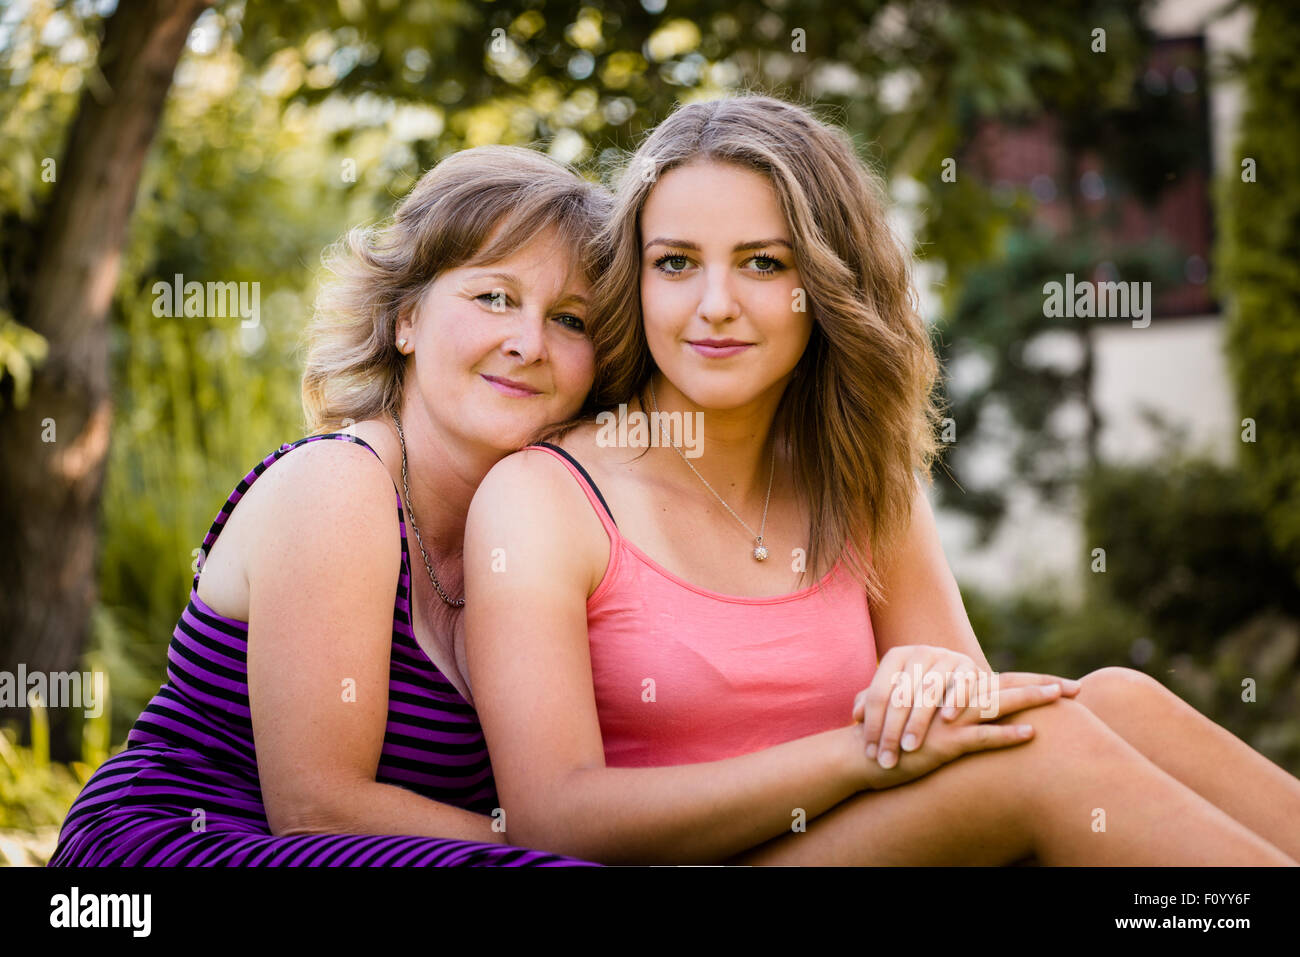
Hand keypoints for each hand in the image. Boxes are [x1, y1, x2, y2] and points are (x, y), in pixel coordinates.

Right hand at [842, 679, 1049, 790]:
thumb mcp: (925, 721)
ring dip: (1030, 700)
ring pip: (996, 705)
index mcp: (952, 695)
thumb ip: (947, 710)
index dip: (1031, 680)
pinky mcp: (943, 744)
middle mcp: (951, 701)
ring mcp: (947, 721)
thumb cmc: (896, 739)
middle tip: (1075, 687)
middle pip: (1004, 687)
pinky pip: (980, 738)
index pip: (998, 682)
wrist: (864, 753)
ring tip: (1059, 698)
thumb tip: (973, 711)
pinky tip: (1029, 734)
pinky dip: (1005, 736)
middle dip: (1041, 687)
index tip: (1062, 684)